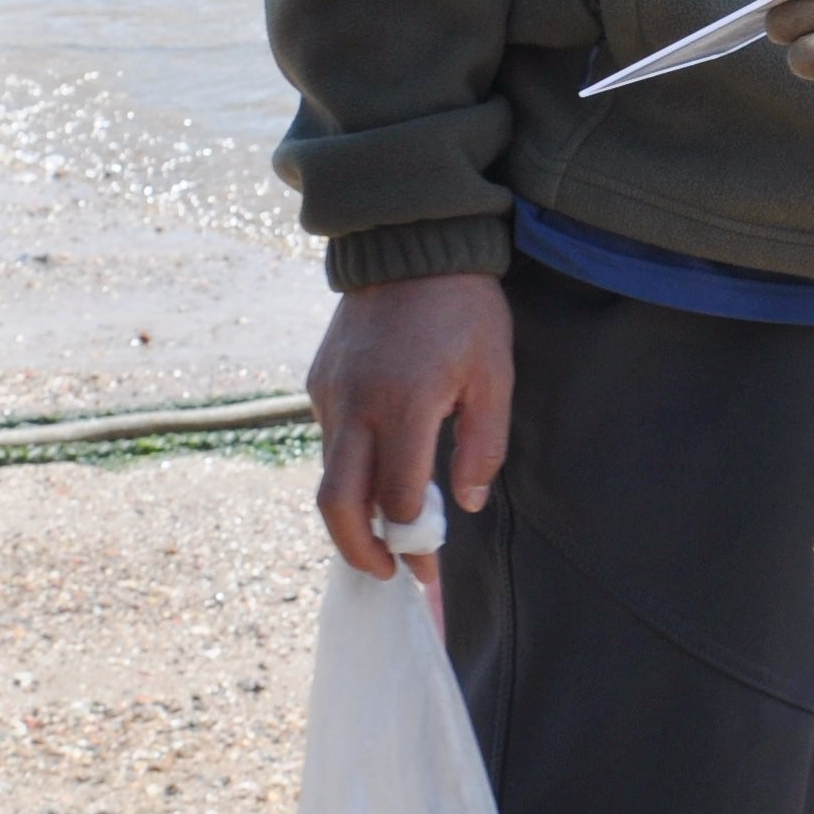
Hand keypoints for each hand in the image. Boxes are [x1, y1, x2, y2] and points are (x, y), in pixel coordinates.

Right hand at [305, 270, 511, 577]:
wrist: (409, 241)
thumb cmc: (464, 309)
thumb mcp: (494, 372)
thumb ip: (483, 444)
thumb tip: (466, 503)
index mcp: (405, 404)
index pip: (397, 498)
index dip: (414, 540)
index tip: (430, 562)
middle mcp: (356, 404)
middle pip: (337, 505)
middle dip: (359, 551)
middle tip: (387, 572)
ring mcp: (330, 393)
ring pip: (329, 475)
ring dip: (353, 512)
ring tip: (387, 529)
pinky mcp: (319, 380)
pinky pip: (329, 440)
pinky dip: (348, 469)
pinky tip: (378, 470)